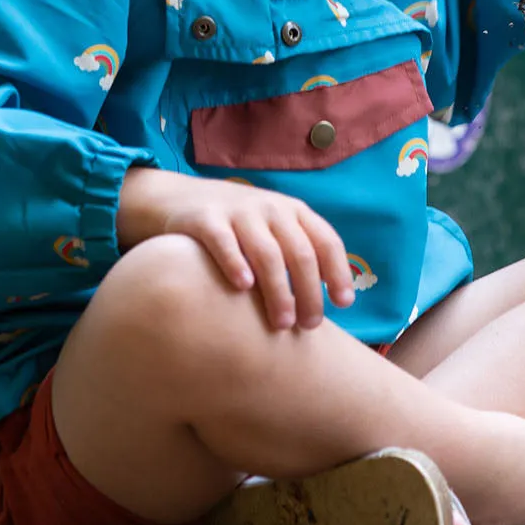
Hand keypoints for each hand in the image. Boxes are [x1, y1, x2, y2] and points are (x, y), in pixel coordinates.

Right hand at [116, 167, 355, 329]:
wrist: (182, 198)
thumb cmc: (239, 226)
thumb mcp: (274, 229)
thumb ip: (298, 253)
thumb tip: (328, 302)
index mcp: (293, 211)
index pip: (326, 240)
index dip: (338, 272)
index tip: (342, 304)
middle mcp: (270, 208)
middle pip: (299, 253)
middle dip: (309, 292)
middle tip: (308, 326)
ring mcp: (238, 212)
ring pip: (267, 253)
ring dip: (278, 290)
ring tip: (282, 322)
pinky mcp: (206, 219)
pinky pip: (224, 242)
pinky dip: (235, 263)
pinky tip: (243, 287)